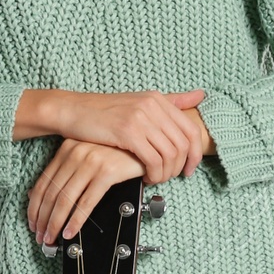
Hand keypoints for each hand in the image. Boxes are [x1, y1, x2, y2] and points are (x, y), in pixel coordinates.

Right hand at [14, 88, 210, 184]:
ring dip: (166, 173)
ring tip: (156, 178)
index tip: (188, 169)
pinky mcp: (128, 132)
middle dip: (180, 167)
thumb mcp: (140, 101)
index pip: (190, 129)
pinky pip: (153, 159)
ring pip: (170, 154)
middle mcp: (153, 105)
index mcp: (158, 99)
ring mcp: (140, 118)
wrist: (73, 110)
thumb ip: (171, 100)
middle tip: (172, 178)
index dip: (195, 154)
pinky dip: (154, 174)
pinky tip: (145, 178)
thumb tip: (201, 95)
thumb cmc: (105, 111)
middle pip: (183, 144)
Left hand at [26, 138, 145, 247]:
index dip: (35, 207)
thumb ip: (65, 171)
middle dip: (44, 220)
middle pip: (52, 194)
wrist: (143, 143)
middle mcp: (75, 153)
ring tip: (52, 238)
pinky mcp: (107, 172)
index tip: (33, 223)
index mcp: (67, 149)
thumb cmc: (116, 152)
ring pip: (66, 200)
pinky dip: (76, 221)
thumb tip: (38, 194)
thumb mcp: (86, 156)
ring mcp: (91, 162)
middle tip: (41, 237)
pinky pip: (86, 202)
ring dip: (56, 223)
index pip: (43, 183)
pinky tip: (70, 231)